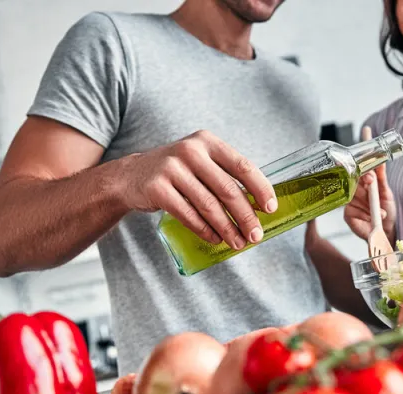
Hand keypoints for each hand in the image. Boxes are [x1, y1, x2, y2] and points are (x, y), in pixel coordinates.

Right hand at [120, 130, 275, 250]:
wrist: (131, 176)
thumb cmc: (177, 172)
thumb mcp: (200, 161)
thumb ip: (225, 175)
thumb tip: (259, 206)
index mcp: (208, 142)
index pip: (242, 166)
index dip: (260, 189)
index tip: (271, 208)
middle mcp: (191, 151)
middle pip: (227, 190)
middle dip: (245, 217)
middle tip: (256, 235)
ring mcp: (171, 168)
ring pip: (209, 205)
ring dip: (227, 228)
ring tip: (237, 242)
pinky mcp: (157, 188)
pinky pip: (188, 214)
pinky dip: (204, 230)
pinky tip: (215, 238)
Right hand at [344, 164, 395, 240]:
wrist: (387, 230)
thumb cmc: (386, 210)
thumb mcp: (386, 193)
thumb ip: (382, 178)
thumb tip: (380, 162)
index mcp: (364, 184)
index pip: (359, 173)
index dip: (363, 174)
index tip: (370, 178)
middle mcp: (355, 192)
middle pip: (354, 185)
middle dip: (365, 190)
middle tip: (374, 194)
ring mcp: (350, 203)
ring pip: (354, 198)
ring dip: (369, 206)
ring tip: (381, 213)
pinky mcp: (347, 214)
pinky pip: (353, 210)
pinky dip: (364, 215)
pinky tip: (372, 218)